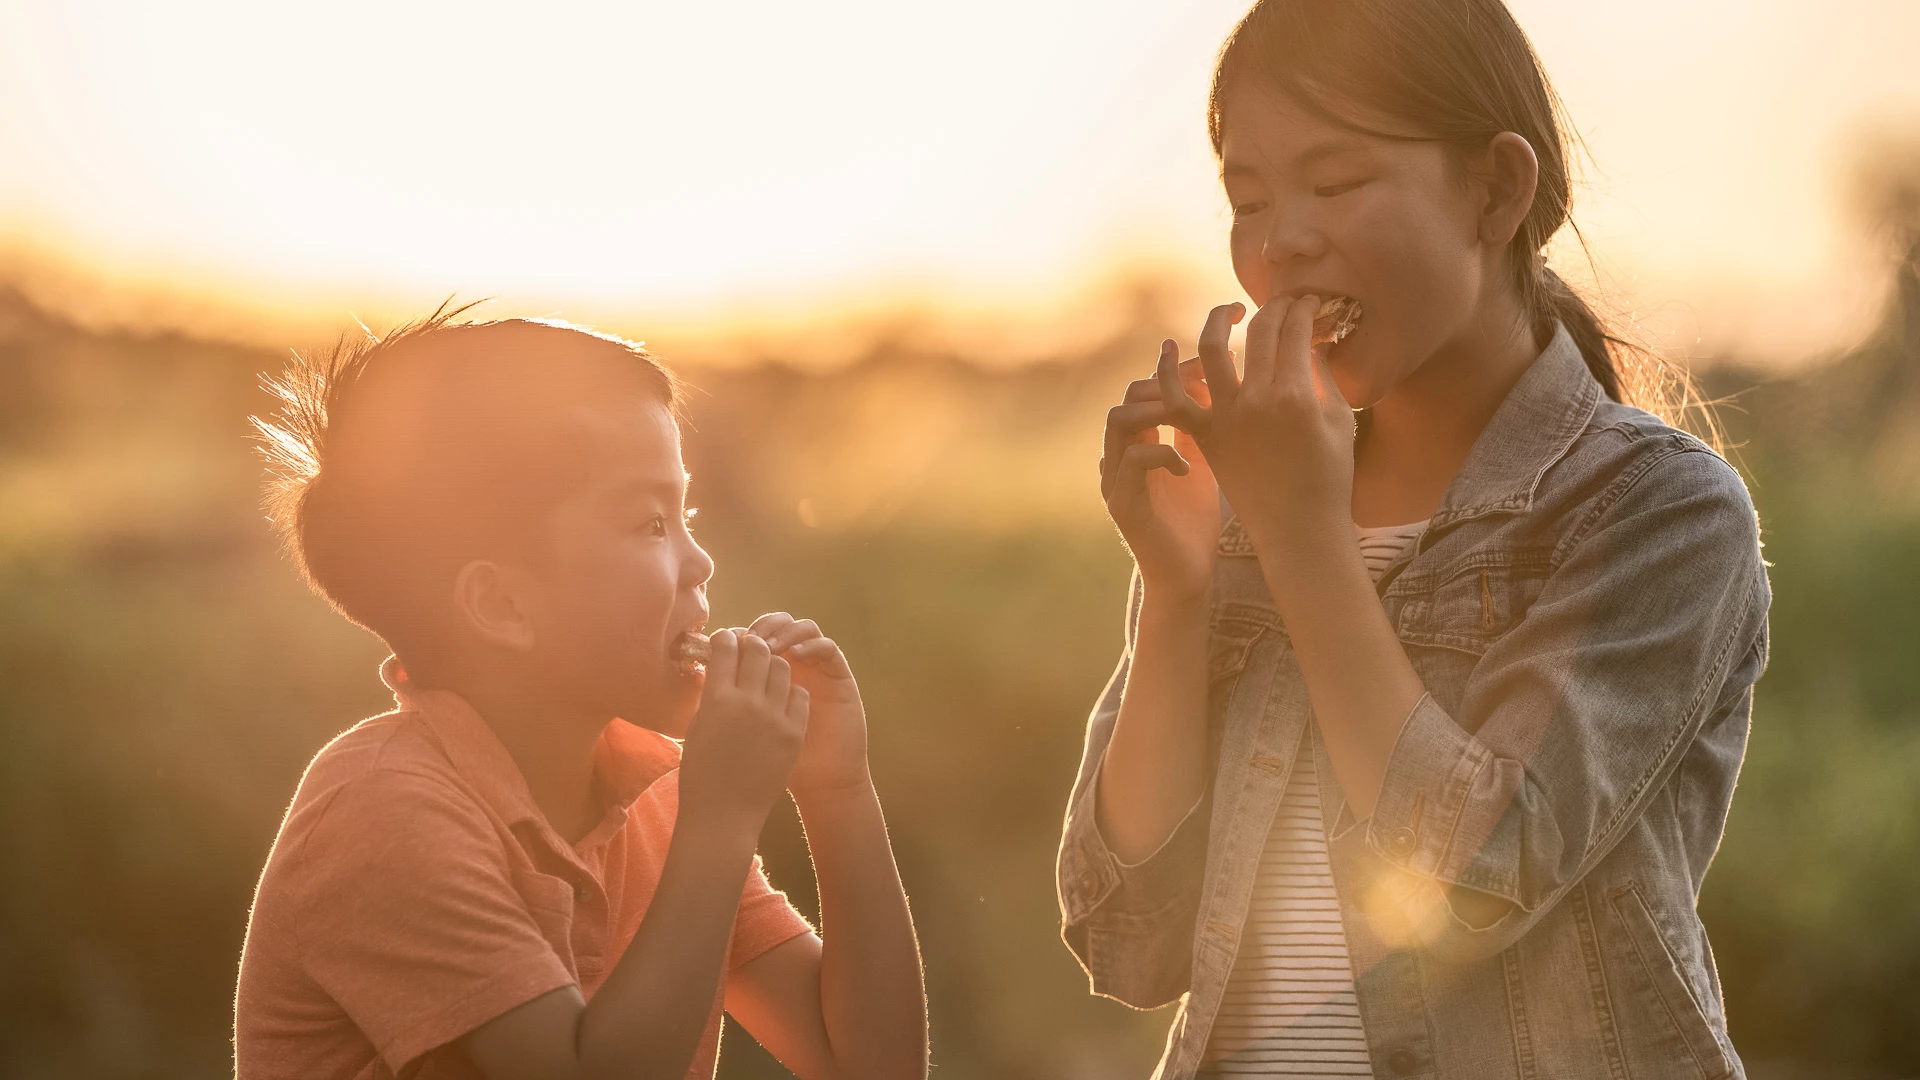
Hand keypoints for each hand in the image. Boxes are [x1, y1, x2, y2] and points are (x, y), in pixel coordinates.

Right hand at [677, 629, 809, 829]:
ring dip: (773, 666)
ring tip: (766, 677)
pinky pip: (799, 696)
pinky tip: (780, 701)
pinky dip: (790, 692)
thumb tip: (722, 666)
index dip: (726, 639)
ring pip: (783, 668)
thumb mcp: (698, 725)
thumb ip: (713, 693)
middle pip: (759, 649)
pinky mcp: (795, 733)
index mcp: (718, 699)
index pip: (727, 647)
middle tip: (749, 652)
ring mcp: (776, 717)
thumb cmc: (701, 772)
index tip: (726, 641)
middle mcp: (749, 703)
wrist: (725, 814)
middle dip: (753, 645)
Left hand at [743, 613, 870, 798]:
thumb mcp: (746, 731)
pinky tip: (795, 655)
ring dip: (784, 631)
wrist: (820, 781)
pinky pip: (828, 648)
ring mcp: (817, 668)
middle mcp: (794, 665)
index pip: (752, 639)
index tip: (726, 642)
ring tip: (770, 645)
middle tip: (749, 639)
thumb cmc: (774, 763)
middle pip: (776, 627)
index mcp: (767, 675)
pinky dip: (811, 645)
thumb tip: (702, 675)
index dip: (740, 635)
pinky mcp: (839, 676)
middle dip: (761, 630)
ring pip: (803, 628)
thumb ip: (728, 702)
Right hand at [1100, 348, 1221, 602]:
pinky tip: (1185, 467)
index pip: (1143, 391)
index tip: (1208, 367)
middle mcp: (1119, 458)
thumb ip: (1197, 430)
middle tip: (1204, 387)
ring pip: (1119, 420)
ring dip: (1158, 412)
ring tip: (1190, 420)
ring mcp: (1115, 480)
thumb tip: (1216, 386)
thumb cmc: (1194, 524)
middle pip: (1127, 398)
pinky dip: (1161, 452)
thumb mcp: (1201, 466)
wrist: (1187, 577)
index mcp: (1137, 445)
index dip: (1173, 373)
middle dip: (1166, 385)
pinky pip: (1132, 459)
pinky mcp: (1122, 504)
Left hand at [1160, 296, 1356, 561]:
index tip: (1310, 304)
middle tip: (1284, 303)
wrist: (1298, 530)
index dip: (1304, 309)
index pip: (1296, 330)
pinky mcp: (1206, 437)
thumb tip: (1310, 341)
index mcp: (1296, 395)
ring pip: (1213, 350)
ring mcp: (1227, 418)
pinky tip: (1168, 347)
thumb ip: (1323, 376)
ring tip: (1230, 310)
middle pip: (1260, 331)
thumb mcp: (1340, 421)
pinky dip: (1167, 371)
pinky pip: (1177, 398)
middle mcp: (1257, 400)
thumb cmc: (1329, 478)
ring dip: (1219, 320)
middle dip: (1275, 308)